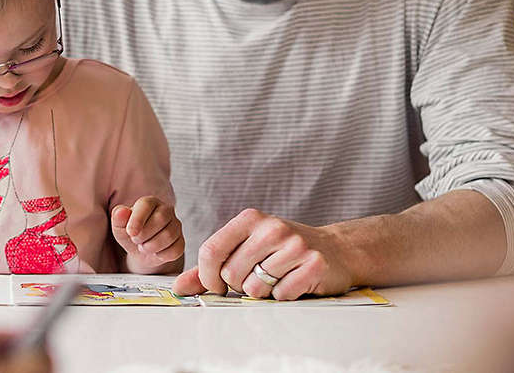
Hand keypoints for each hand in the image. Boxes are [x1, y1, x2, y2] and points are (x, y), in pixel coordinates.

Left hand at [110, 196, 183, 271]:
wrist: (140, 250)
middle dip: (144, 234)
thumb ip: (118, 218)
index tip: (130, 233)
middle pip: (160, 219)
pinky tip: (155, 252)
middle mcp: (166, 210)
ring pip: (169, 235)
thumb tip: (121, 212)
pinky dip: (162, 255)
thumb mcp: (120, 227)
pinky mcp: (181, 241)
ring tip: (144, 246)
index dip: (138, 219)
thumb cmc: (131, 234)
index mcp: (149, 202)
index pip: (146, 205)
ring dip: (151, 246)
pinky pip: (175, 249)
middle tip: (136, 240)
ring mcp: (176, 225)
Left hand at [172, 208, 353, 300]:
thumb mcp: (244, 248)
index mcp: (249, 218)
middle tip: (255, 277)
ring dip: (261, 292)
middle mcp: (272, 228)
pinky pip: (281, 295)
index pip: (211, 250)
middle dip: (237, 286)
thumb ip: (209, 268)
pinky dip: (283, 296)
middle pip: (230, 274)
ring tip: (276, 277)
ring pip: (254, 288)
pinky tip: (293, 282)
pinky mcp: (314, 265)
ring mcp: (295, 245)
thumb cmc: (280, 250)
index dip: (207, 276)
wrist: (334, 249)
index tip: (217, 284)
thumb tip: (179, 288)